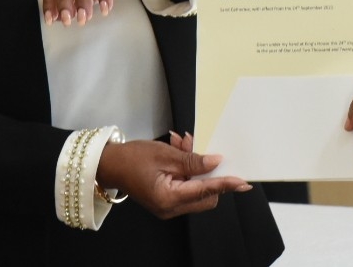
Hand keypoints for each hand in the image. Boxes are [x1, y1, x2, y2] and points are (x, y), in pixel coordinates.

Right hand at [96, 133, 250, 219]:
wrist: (109, 164)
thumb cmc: (132, 158)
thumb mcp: (164, 155)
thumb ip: (192, 161)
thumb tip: (216, 162)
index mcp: (168, 199)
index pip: (205, 192)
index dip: (225, 184)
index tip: (242, 182)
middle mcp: (170, 208)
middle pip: (205, 195)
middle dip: (207, 171)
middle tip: (196, 146)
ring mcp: (168, 206)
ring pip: (197, 189)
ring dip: (196, 166)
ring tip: (182, 144)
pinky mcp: (167, 199)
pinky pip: (186, 186)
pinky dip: (187, 169)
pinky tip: (178, 150)